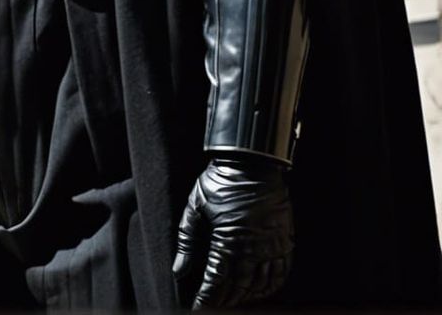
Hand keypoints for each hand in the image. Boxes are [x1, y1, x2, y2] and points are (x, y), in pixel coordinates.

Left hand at [172, 156, 292, 307]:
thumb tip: (178, 271)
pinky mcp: (285, 242)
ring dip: (245, 296)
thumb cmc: (219, 182)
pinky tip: (259, 290)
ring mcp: (272, 246)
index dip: (206, 298)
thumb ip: (186, 241)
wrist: (252, 163)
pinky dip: (270, 286)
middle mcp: (253, 248)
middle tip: (212, 307)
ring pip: (260, 284)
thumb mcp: (195, 207)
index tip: (198, 309)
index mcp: (228, 240)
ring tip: (231, 301)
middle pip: (238, 287)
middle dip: (224, 301)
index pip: (216, 280)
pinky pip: (281, 273)